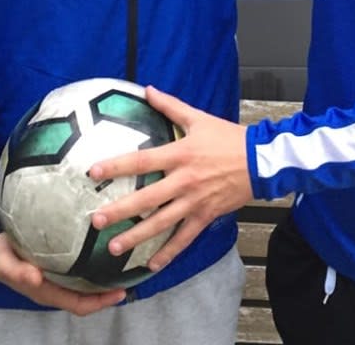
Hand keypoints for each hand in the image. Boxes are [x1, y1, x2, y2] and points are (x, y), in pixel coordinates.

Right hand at [0, 232, 125, 314]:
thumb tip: (34, 279)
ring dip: (107, 275)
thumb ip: (15, 271)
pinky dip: (98, 259)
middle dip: (110, 290)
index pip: (78, 304)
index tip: (120, 293)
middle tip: (133, 274)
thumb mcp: (0, 262)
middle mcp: (57, 285)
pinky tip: (109, 242)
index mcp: (46, 291)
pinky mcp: (62, 259)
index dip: (99, 303)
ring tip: (128, 259)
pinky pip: (84, 263)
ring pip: (89, 280)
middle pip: (89, 295)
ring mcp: (60, 274)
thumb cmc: (0, 255)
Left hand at [89, 86, 252, 270]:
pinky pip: (184, 238)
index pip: (142, 161)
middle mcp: (184, 180)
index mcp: (180, 154)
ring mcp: (194, 201)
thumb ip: (170, 106)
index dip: (117, 165)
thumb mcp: (198, 118)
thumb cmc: (228, 137)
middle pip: (147, 199)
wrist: (260, 160)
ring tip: (114, 247)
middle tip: (96, 220)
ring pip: (161, 223)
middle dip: (120, 210)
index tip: (94, 171)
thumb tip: (148, 89)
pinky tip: (151, 264)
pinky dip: (168, 252)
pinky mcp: (205, 216)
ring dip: (136, 236)